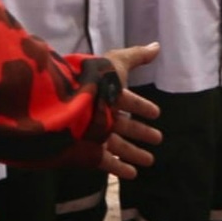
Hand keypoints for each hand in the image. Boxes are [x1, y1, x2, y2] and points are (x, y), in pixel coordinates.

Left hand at [100, 42, 161, 179]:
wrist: (63, 102)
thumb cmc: (92, 80)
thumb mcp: (117, 63)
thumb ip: (138, 56)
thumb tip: (157, 46)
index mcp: (109, 94)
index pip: (130, 102)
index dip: (143, 107)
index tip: (156, 114)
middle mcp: (102, 114)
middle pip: (125, 125)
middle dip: (141, 132)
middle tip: (158, 138)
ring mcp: (94, 134)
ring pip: (118, 145)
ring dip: (134, 153)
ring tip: (150, 160)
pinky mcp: (87, 151)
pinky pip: (106, 161)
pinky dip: (119, 168)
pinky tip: (132, 174)